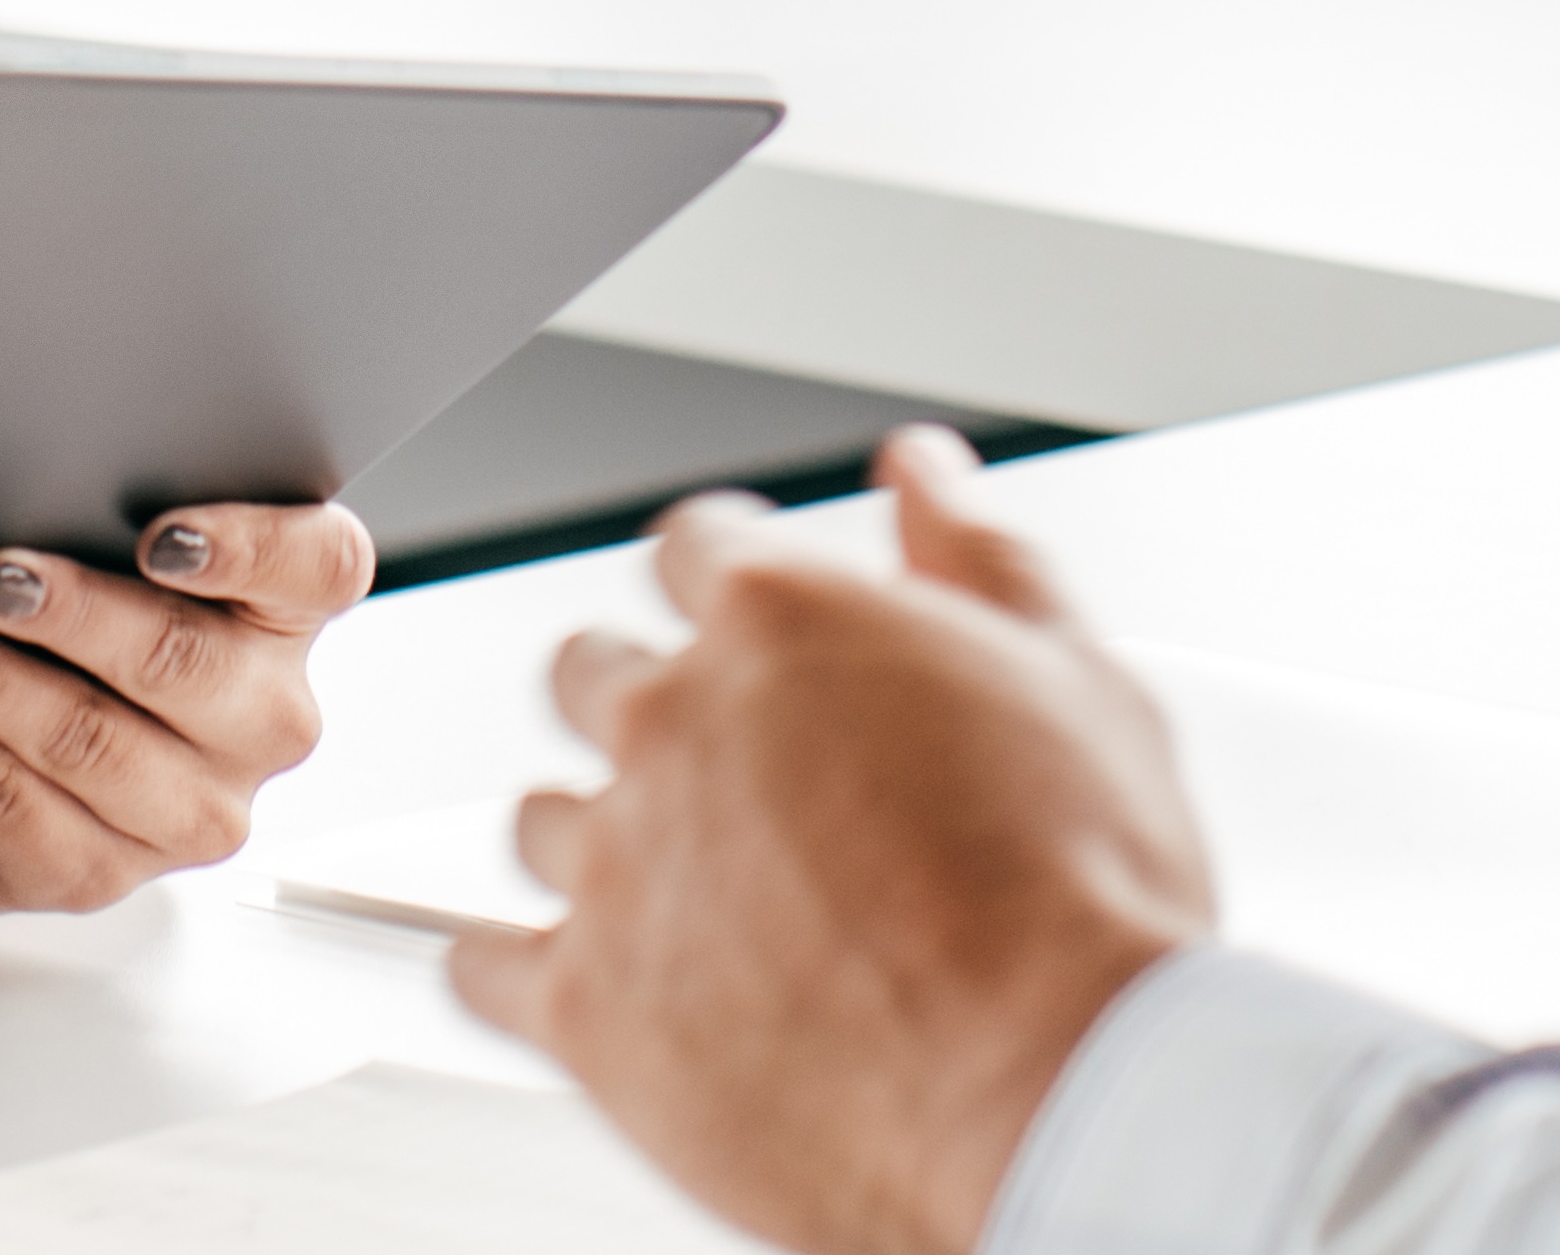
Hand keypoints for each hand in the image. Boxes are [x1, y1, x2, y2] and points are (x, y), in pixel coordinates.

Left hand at [0, 496, 376, 911]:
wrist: (20, 769)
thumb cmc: (77, 636)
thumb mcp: (113, 567)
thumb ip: (107, 521)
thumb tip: (24, 478)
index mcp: (286, 619)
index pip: (322, 567)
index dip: (250, 548)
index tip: (159, 537)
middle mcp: (263, 721)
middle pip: (183, 662)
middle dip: (73, 616)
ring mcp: (193, 812)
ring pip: (91, 743)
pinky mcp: (104, 872)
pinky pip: (16, 806)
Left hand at [445, 430, 1212, 1254]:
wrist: (1051, 1087)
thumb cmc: (1078, 899)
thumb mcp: (1075, 677)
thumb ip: (978, 555)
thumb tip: (921, 473)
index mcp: (780, 623)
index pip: (699, 547)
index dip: (737, 583)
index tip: (752, 625)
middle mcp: (671, 724)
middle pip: (590, 674)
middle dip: (652, 707)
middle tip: (735, 775)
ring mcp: (615, 866)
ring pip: (539, 820)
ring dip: (600, 841)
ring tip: (693, 899)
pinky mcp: (582, 1006)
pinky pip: (480, 966)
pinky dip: (518, 969)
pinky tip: (587, 979)